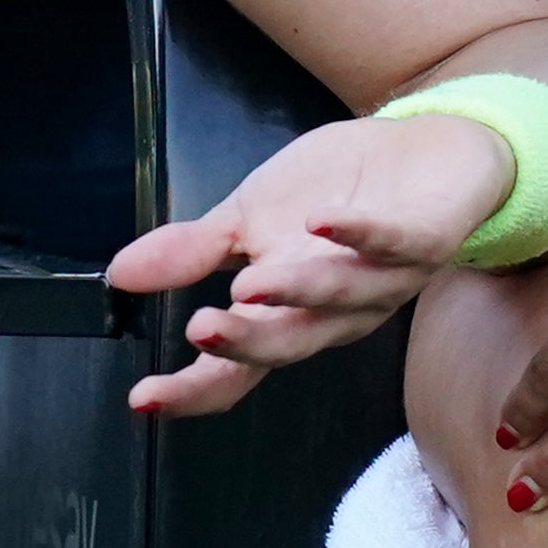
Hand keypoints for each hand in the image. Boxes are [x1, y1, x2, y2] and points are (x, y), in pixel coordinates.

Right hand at [103, 110, 515, 419]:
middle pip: (289, 344)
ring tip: (247, 283)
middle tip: (200, 331)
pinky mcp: (424, 238)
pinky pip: (394, 244)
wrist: (427, 149)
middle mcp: (337, 312)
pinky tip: (320, 223)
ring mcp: (383, 279)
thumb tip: (120, 275)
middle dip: (245, 344)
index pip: (235, 367)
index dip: (191, 388)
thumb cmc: (336, 192)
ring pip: (339, 299)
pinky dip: (360, 236)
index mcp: (288, 314)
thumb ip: (191, 252)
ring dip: (295, 294)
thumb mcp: (248, 216)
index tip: (143, 398)